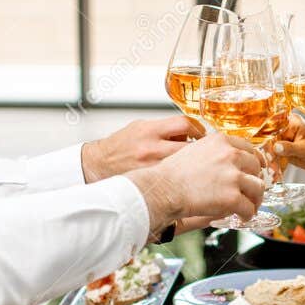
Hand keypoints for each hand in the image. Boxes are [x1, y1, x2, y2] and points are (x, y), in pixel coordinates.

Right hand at [81, 115, 197, 181]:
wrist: (100, 164)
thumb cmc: (121, 145)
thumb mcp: (140, 126)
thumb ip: (164, 127)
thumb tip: (188, 130)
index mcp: (149, 130)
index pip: (184, 123)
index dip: (198, 127)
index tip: (201, 132)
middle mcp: (151, 148)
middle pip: (190, 147)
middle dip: (201, 149)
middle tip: (204, 152)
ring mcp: (152, 167)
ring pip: (185, 166)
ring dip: (193, 165)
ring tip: (192, 165)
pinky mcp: (151, 181)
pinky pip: (175, 179)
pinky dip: (182, 177)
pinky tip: (181, 176)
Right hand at [127, 133, 263, 232]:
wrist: (163, 189)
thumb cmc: (172, 174)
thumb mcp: (195, 150)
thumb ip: (214, 153)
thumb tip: (228, 163)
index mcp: (221, 142)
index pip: (248, 148)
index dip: (253, 162)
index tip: (253, 171)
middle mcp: (230, 155)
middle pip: (256, 167)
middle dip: (254, 180)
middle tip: (250, 192)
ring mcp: (232, 176)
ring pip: (258, 188)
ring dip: (255, 199)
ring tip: (249, 206)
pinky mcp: (232, 197)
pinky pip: (249, 208)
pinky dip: (247, 214)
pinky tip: (242, 217)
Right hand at [271, 116, 304, 171]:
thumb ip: (290, 148)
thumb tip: (276, 147)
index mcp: (292, 123)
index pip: (274, 128)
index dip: (268, 139)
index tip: (268, 150)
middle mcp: (286, 130)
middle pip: (270, 140)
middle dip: (270, 153)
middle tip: (271, 164)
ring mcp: (284, 141)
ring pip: (272, 150)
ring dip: (272, 162)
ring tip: (274, 171)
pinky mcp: (283, 151)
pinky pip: (276, 157)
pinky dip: (276, 166)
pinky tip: (275, 173)